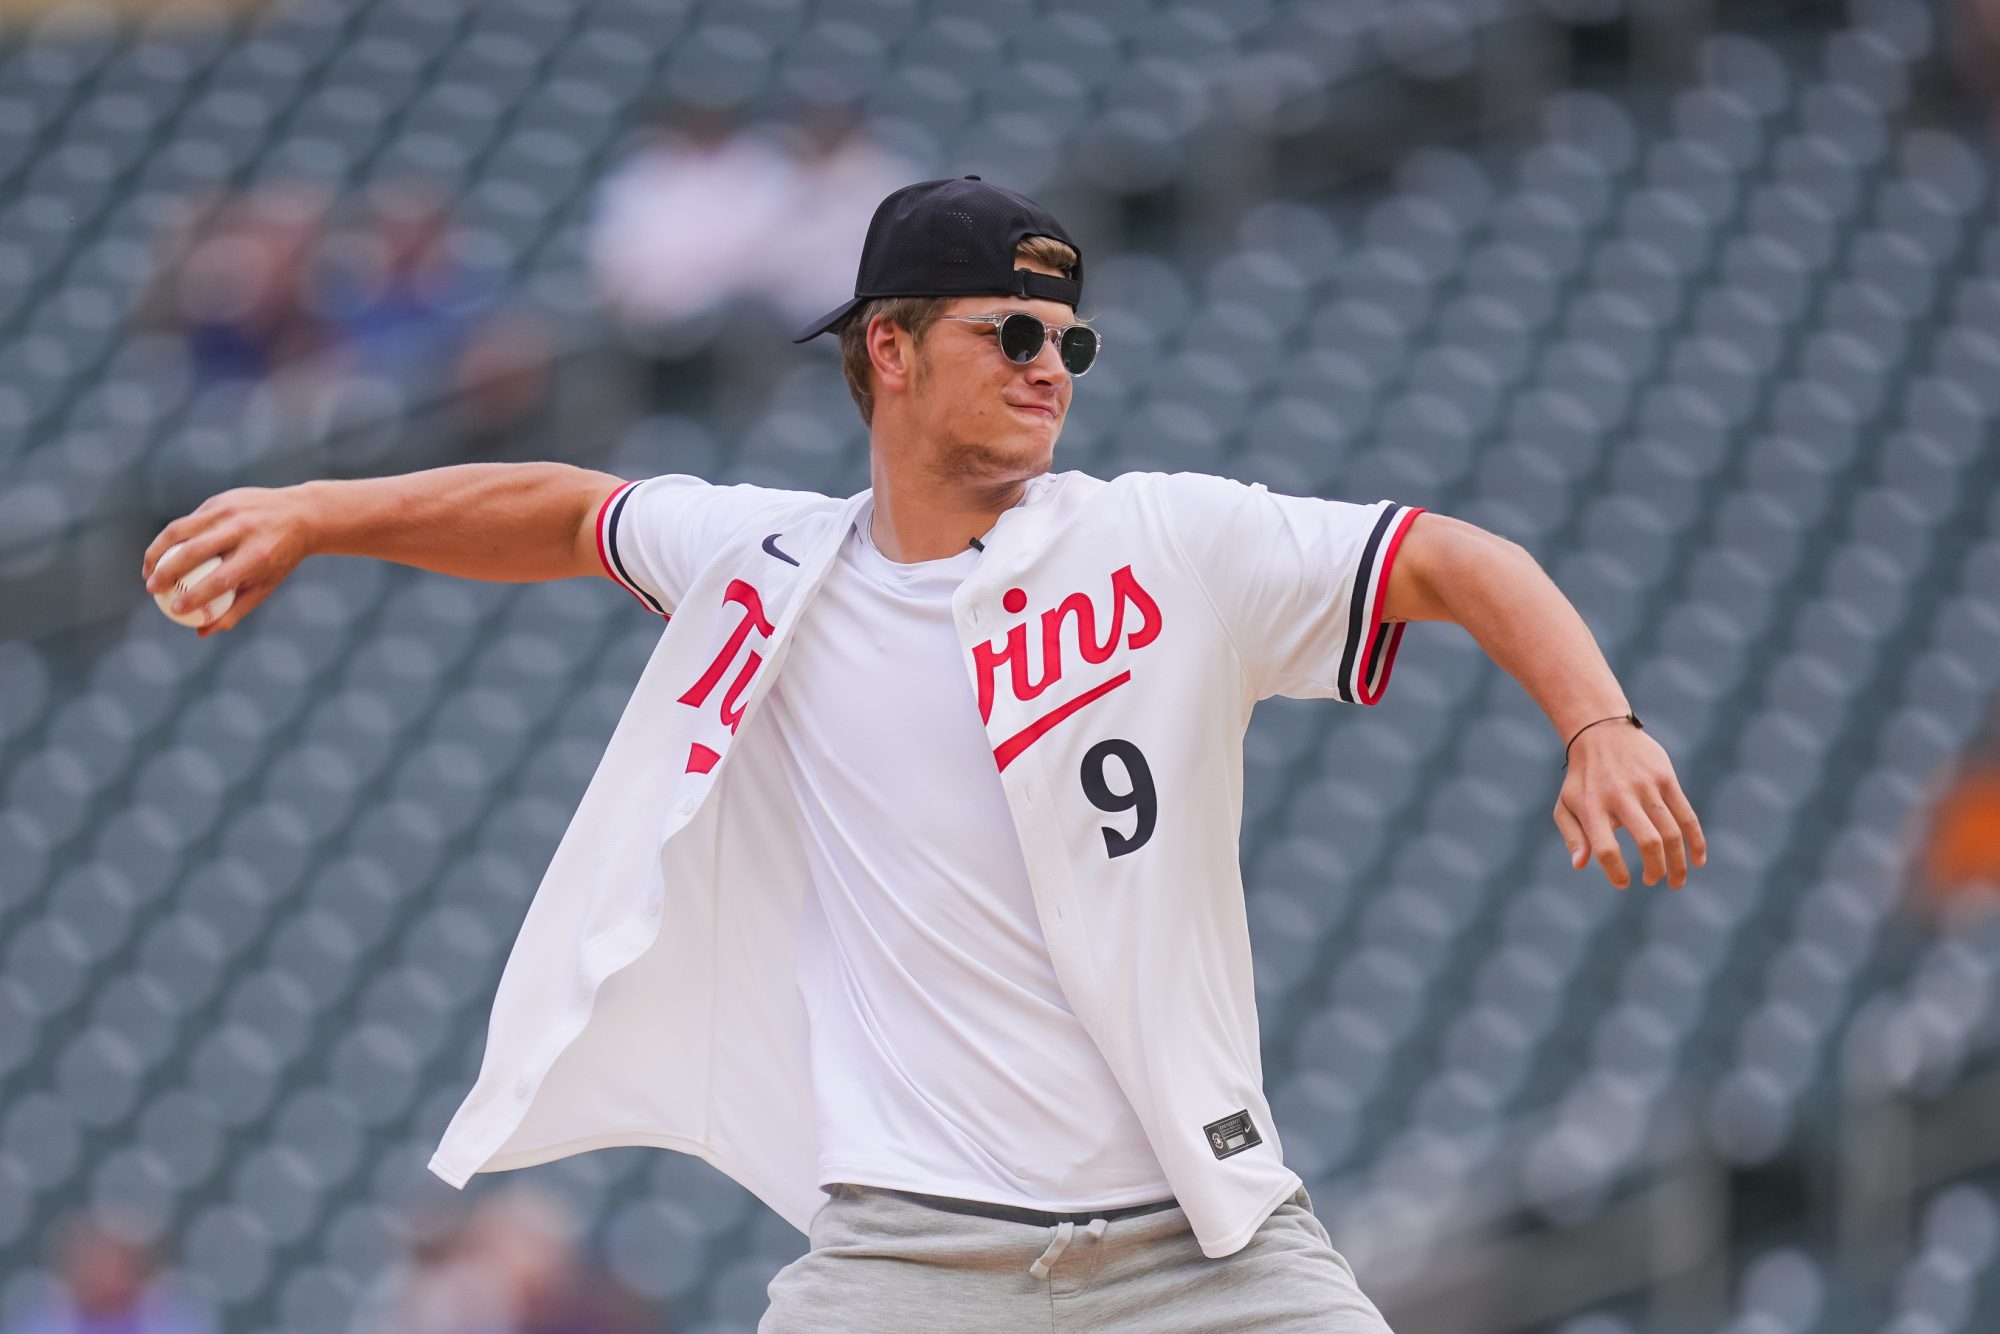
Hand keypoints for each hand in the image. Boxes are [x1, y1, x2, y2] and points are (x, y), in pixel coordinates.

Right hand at [142, 485, 316, 637]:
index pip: (219, 579)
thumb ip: (236, 608)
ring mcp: (229, 510)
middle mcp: (241, 530)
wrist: (301, 514)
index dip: (194, 597)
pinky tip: (163, 554)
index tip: (175, 610)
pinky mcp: (220, 499)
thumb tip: (202, 632)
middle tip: (152, 589)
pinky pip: (189, 521)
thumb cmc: (280, 557)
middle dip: (166, 572)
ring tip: (148, 572)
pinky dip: (172, 539)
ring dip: (157, 551)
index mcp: (258, 555)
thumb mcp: (266, 584)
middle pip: (193, 552)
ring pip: (180, 530)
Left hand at [1552, 721, 1706, 889]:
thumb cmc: (1582, 778)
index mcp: (1592, 807)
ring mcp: (1646, 786)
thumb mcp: (1565, 804)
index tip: (1624, 883)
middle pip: (1647, 842)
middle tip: (1652, 881)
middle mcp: (1620, 797)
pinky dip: (1696, 841)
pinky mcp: (1666, 778)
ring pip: (1671, 832)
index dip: (1616, 871)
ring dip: (1678, 863)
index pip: (1606, 848)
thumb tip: (1581, 865)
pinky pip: (1687, 815)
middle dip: (1655, 869)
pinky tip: (1698, 860)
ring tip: (1676, 881)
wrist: (1600, 732)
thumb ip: (1573, 836)